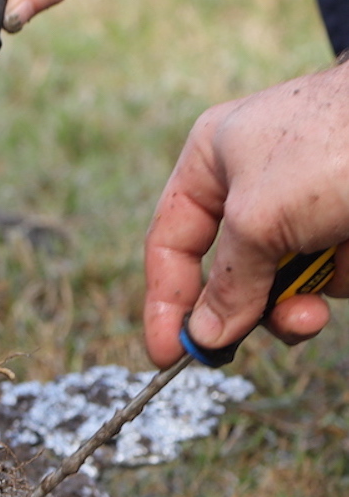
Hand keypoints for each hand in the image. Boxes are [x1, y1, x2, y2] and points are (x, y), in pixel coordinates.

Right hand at [143, 66, 348, 367]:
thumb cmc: (334, 145)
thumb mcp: (259, 217)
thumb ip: (226, 282)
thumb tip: (204, 335)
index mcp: (212, 161)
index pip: (171, 240)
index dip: (164, 298)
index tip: (165, 351)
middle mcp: (253, 186)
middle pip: (225, 269)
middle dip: (236, 308)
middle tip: (229, 349)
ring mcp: (303, 211)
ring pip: (275, 283)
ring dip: (287, 308)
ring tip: (307, 314)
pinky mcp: (342, 231)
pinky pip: (321, 279)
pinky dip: (326, 291)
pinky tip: (341, 269)